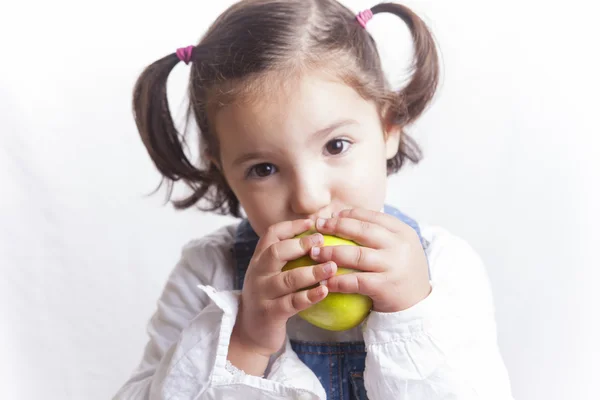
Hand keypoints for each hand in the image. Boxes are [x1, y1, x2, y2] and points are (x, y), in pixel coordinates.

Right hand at [234, 219, 337, 356]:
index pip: (272, 234)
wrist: (250, 334)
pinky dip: (310, 296)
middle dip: (301, 244)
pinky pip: (292, 303)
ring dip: (312, 271)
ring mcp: (262, 294)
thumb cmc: (270, 298)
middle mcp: (257, 273)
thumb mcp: (271, 275)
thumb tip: (321, 239)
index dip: (292, 226)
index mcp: (259, 259)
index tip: (312, 222)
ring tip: (332, 267)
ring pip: (287, 279)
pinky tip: (325, 291)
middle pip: (276, 252)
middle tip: (322, 241)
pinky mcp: (270, 313)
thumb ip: (288, 258)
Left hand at [310, 208, 430, 312]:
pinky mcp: (384, 287)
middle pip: (361, 231)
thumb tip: (345, 219)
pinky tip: (324, 281)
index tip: (332, 216)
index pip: (372, 216)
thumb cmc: (402, 273)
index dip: (349, 214)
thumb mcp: (400, 248)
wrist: (419, 306)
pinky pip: (355, 281)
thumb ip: (381, 234)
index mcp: (402, 232)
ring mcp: (392, 266)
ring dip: (330, 252)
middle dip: (336, 226)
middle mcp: (399, 246)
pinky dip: (337, 281)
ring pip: (355, 255)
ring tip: (314, 253)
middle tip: (318, 227)